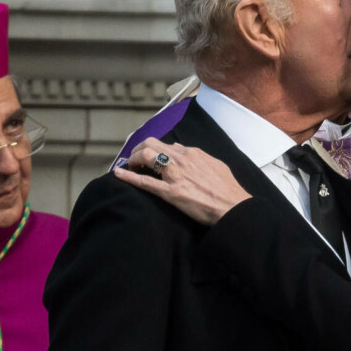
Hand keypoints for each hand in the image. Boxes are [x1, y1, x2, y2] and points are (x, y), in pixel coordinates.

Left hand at [113, 137, 249, 224]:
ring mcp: (175, 175)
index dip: (153, 150)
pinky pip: (145, 182)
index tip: (149, 157)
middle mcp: (182, 159)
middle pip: (150, 144)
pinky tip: (117, 174)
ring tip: (129, 167)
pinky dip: (129, 176)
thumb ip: (197, 156)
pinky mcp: (171, 193)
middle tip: (134, 160)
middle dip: (137, 149)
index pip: (166, 144)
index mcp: (192, 153)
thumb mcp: (214, 164)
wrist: (233, 206)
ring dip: (133, 159)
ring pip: (145, 156)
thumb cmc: (227, 188)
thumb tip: (180, 149)